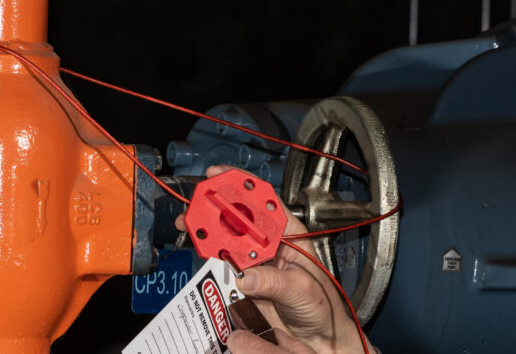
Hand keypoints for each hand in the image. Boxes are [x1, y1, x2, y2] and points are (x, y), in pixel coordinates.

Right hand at [175, 166, 366, 353]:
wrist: (317, 339)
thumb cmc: (323, 308)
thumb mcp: (304, 289)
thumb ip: (276, 282)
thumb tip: (248, 275)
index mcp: (290, 234)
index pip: (264, 201)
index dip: (241, 185)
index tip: (220, 177)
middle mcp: (270, 244)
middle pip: (238, 217)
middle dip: (215, 207)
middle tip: (197, 206)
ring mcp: (254, 262)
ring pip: (226, 240)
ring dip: (207, 232)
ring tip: (192, 227)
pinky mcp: (242, 282)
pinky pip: (221, 267)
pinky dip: (208, 260)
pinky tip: (201, 253)